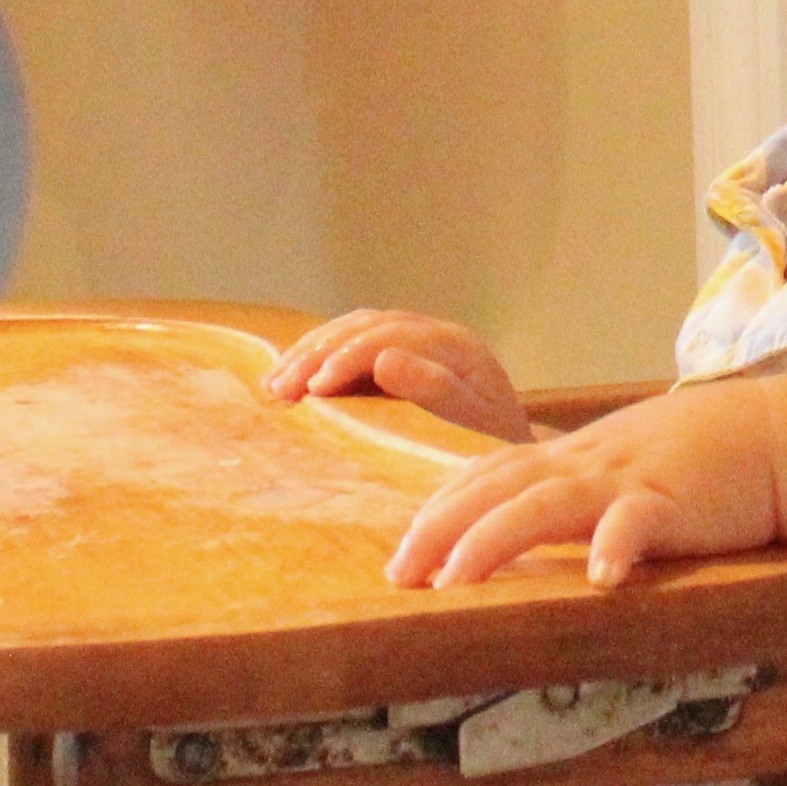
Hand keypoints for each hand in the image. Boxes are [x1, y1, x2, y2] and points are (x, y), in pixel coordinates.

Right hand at [262, 308, 528, 446]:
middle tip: (281, 388)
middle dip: (318, 353)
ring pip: (352, 329)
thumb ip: (436, 391)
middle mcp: (435, 333)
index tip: (315, 389)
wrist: (511, 458)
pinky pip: (350, 343)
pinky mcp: (397, 356)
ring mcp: (415, 340)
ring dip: (309, 352)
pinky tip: (288, 379)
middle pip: (366, 327)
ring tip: (274, 384)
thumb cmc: (493, 448)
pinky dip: (316, 357)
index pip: (392, 336)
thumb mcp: (475, 426)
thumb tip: (385, 359)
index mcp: (457, 347)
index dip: (349, 358)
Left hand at [389, 387, 782, 592]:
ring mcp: (628, 480)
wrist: (774, 435)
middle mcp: (586, 466)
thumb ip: (571, 491)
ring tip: (455, 579)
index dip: (437, 514)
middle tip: (398, 575)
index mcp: (570, 459)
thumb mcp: (620, 467)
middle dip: (440, 530)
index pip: (486, 478)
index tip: (397, 557)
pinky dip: (618, 545)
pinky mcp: (676, 501)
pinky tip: (601, 577)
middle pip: (496, 490)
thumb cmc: (697, 460)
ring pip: (548, 503)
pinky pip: (642, 522)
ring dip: (496, 539)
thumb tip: (518, 531)